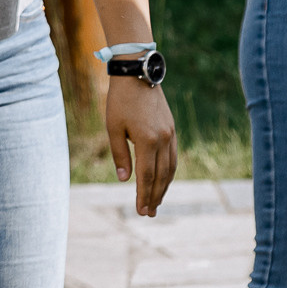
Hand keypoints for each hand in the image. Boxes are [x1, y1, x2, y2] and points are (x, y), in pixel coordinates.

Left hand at [106, 78, 177, 216]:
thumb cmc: (120, 101)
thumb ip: (120, 154)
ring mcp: (171, 134)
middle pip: (161, 176)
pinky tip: (163, 180)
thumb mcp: (113, 127)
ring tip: (156, 202)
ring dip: (164, 187)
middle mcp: (163, 140)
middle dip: (154, 196)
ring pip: (170, 168)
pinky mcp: (172, 129)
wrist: (137, 74)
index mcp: (147, 141)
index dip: (143, 195)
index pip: (146, 176)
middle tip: (148, 213)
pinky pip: (173, 157)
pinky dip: (169, 172)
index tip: (140, 211)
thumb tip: (125, 180)